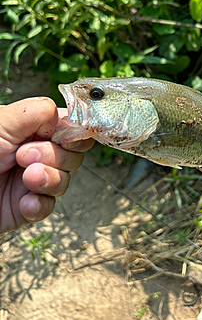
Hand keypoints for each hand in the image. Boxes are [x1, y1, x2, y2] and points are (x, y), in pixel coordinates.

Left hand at [0, 97, 93, 232]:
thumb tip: (66, 118)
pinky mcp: (26, 207)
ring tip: (25, 178)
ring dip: (49, 179)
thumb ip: (37, 112)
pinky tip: (24, 202)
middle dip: (55, 156)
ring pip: (64, 181)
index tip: (68, 137)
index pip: (70, 128)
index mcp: (31, 130)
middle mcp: (36, 154)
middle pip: (73, 155)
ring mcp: (32, 182)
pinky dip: (39, 204)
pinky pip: (48, 207)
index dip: (76, 133)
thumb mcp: (2, 122)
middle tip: (25, 156)